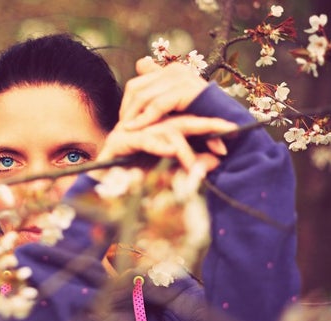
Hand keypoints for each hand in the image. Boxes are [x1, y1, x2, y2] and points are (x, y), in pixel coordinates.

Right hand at [93, 114, 236, 175]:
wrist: (99, 189)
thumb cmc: (132, 181)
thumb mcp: (168, 174)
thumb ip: (189, 166)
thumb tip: (215, 161)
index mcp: (159, 132)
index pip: (186, 124)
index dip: (208, 127)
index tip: (231, 132)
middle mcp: (147, 128)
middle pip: (180, 121)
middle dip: (206, 125)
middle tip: (228, 129)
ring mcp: (134, 133)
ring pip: (166, 130)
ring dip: (185, 148)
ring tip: (200, 162)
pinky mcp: (120, 141)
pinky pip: (146, 140)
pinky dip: (160, 146)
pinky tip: (173, 152)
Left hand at [119, 58, 208, 130]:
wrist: (229, 126)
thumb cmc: (201, 119)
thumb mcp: (175, 104)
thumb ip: (158, 87)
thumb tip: (140, 63)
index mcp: (171, 71)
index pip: (137, 83)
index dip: (127, 102)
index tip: (125, 121)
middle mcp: (176, 70)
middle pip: (136, 88)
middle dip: (127, 110)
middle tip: (122, 129)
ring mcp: (181, 78)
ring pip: (143, 96)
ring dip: (132, 115)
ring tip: (125, 132)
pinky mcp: (186, 89)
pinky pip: (157, 105)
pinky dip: (145, 118)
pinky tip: (136, 130)